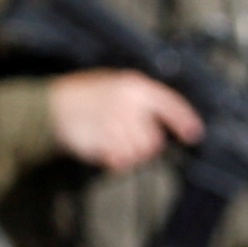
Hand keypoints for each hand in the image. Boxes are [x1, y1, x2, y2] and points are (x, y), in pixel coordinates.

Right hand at [46, 68, 205, 172]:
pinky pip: (120, 161)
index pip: (170, 104)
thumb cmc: (88, 97)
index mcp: (135, 86)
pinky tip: (104, 147)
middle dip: (144, 145)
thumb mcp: (118, 86)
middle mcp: (128, 103)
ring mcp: (115, 122)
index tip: (194, 134)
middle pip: (154, 140)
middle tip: (127, 137)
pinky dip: (115, 160)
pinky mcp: (102, 140)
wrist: (53, 105)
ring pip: (138, 153)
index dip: (184, 120)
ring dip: (129, 154)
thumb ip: (144, 102)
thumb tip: (172, 123)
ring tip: (113, 141)